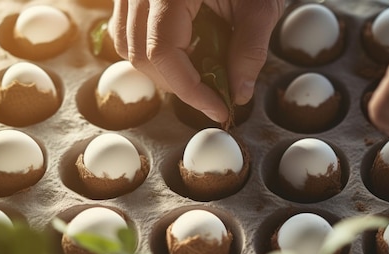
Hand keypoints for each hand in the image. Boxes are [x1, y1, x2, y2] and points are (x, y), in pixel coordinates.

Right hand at [109, 0, 283, 122]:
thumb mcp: (261, 5)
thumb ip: (250, 51)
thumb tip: (237, 94)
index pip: (163, 52)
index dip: (190, 90)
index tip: (218, 109)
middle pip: (140, 53)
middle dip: (178, 83)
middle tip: (214, 93)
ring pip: (127, 43)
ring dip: (163, 69)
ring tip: (200, 71)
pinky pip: (128, 28)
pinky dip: (153, 50)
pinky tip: (184, 51)